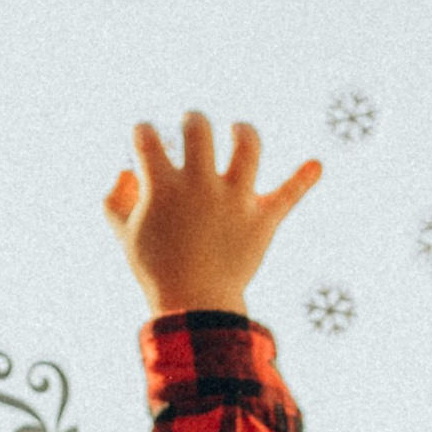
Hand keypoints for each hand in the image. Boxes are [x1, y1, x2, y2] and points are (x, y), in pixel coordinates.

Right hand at [104, 112, 319, 315]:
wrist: (195, 310)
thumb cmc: (157, 271)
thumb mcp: (124, 237)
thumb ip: (114, 199)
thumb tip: (128, 170)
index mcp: (163, 188)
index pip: (147, 137)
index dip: (143, 134)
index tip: (146, 144)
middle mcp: (200, 187)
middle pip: (198, 128)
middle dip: (193, 121)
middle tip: (191, 131)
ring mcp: (235, 201)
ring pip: (248, 146)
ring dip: (244, 132)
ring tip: (237, 132)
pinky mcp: (262, 220)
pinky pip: (288, 195)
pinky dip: (303, 179)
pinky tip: (317, 165)